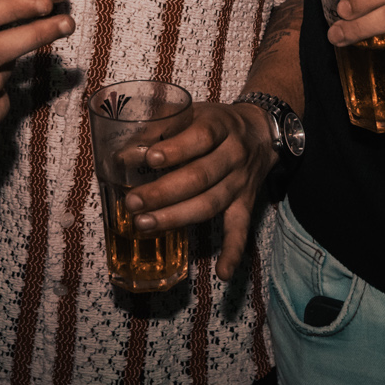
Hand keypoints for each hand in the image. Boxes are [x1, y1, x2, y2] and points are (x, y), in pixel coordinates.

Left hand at [120, 101, 276, 280]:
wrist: (261, 131)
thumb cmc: (215, 122)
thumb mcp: (189, 112)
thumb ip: (157, 128)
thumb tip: (123, 154)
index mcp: (219, 126)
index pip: (199, 138)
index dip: (175, 150)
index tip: (149, 159)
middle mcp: (233, 155)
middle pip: (201, 176)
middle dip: (164, 191)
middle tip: (133, 202)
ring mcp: (240, 183)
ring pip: (211, 203)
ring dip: (178, 217)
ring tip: (145, 225)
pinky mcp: (246, 204)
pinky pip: (241, 230)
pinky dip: (233, 252)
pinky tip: (222, 272)